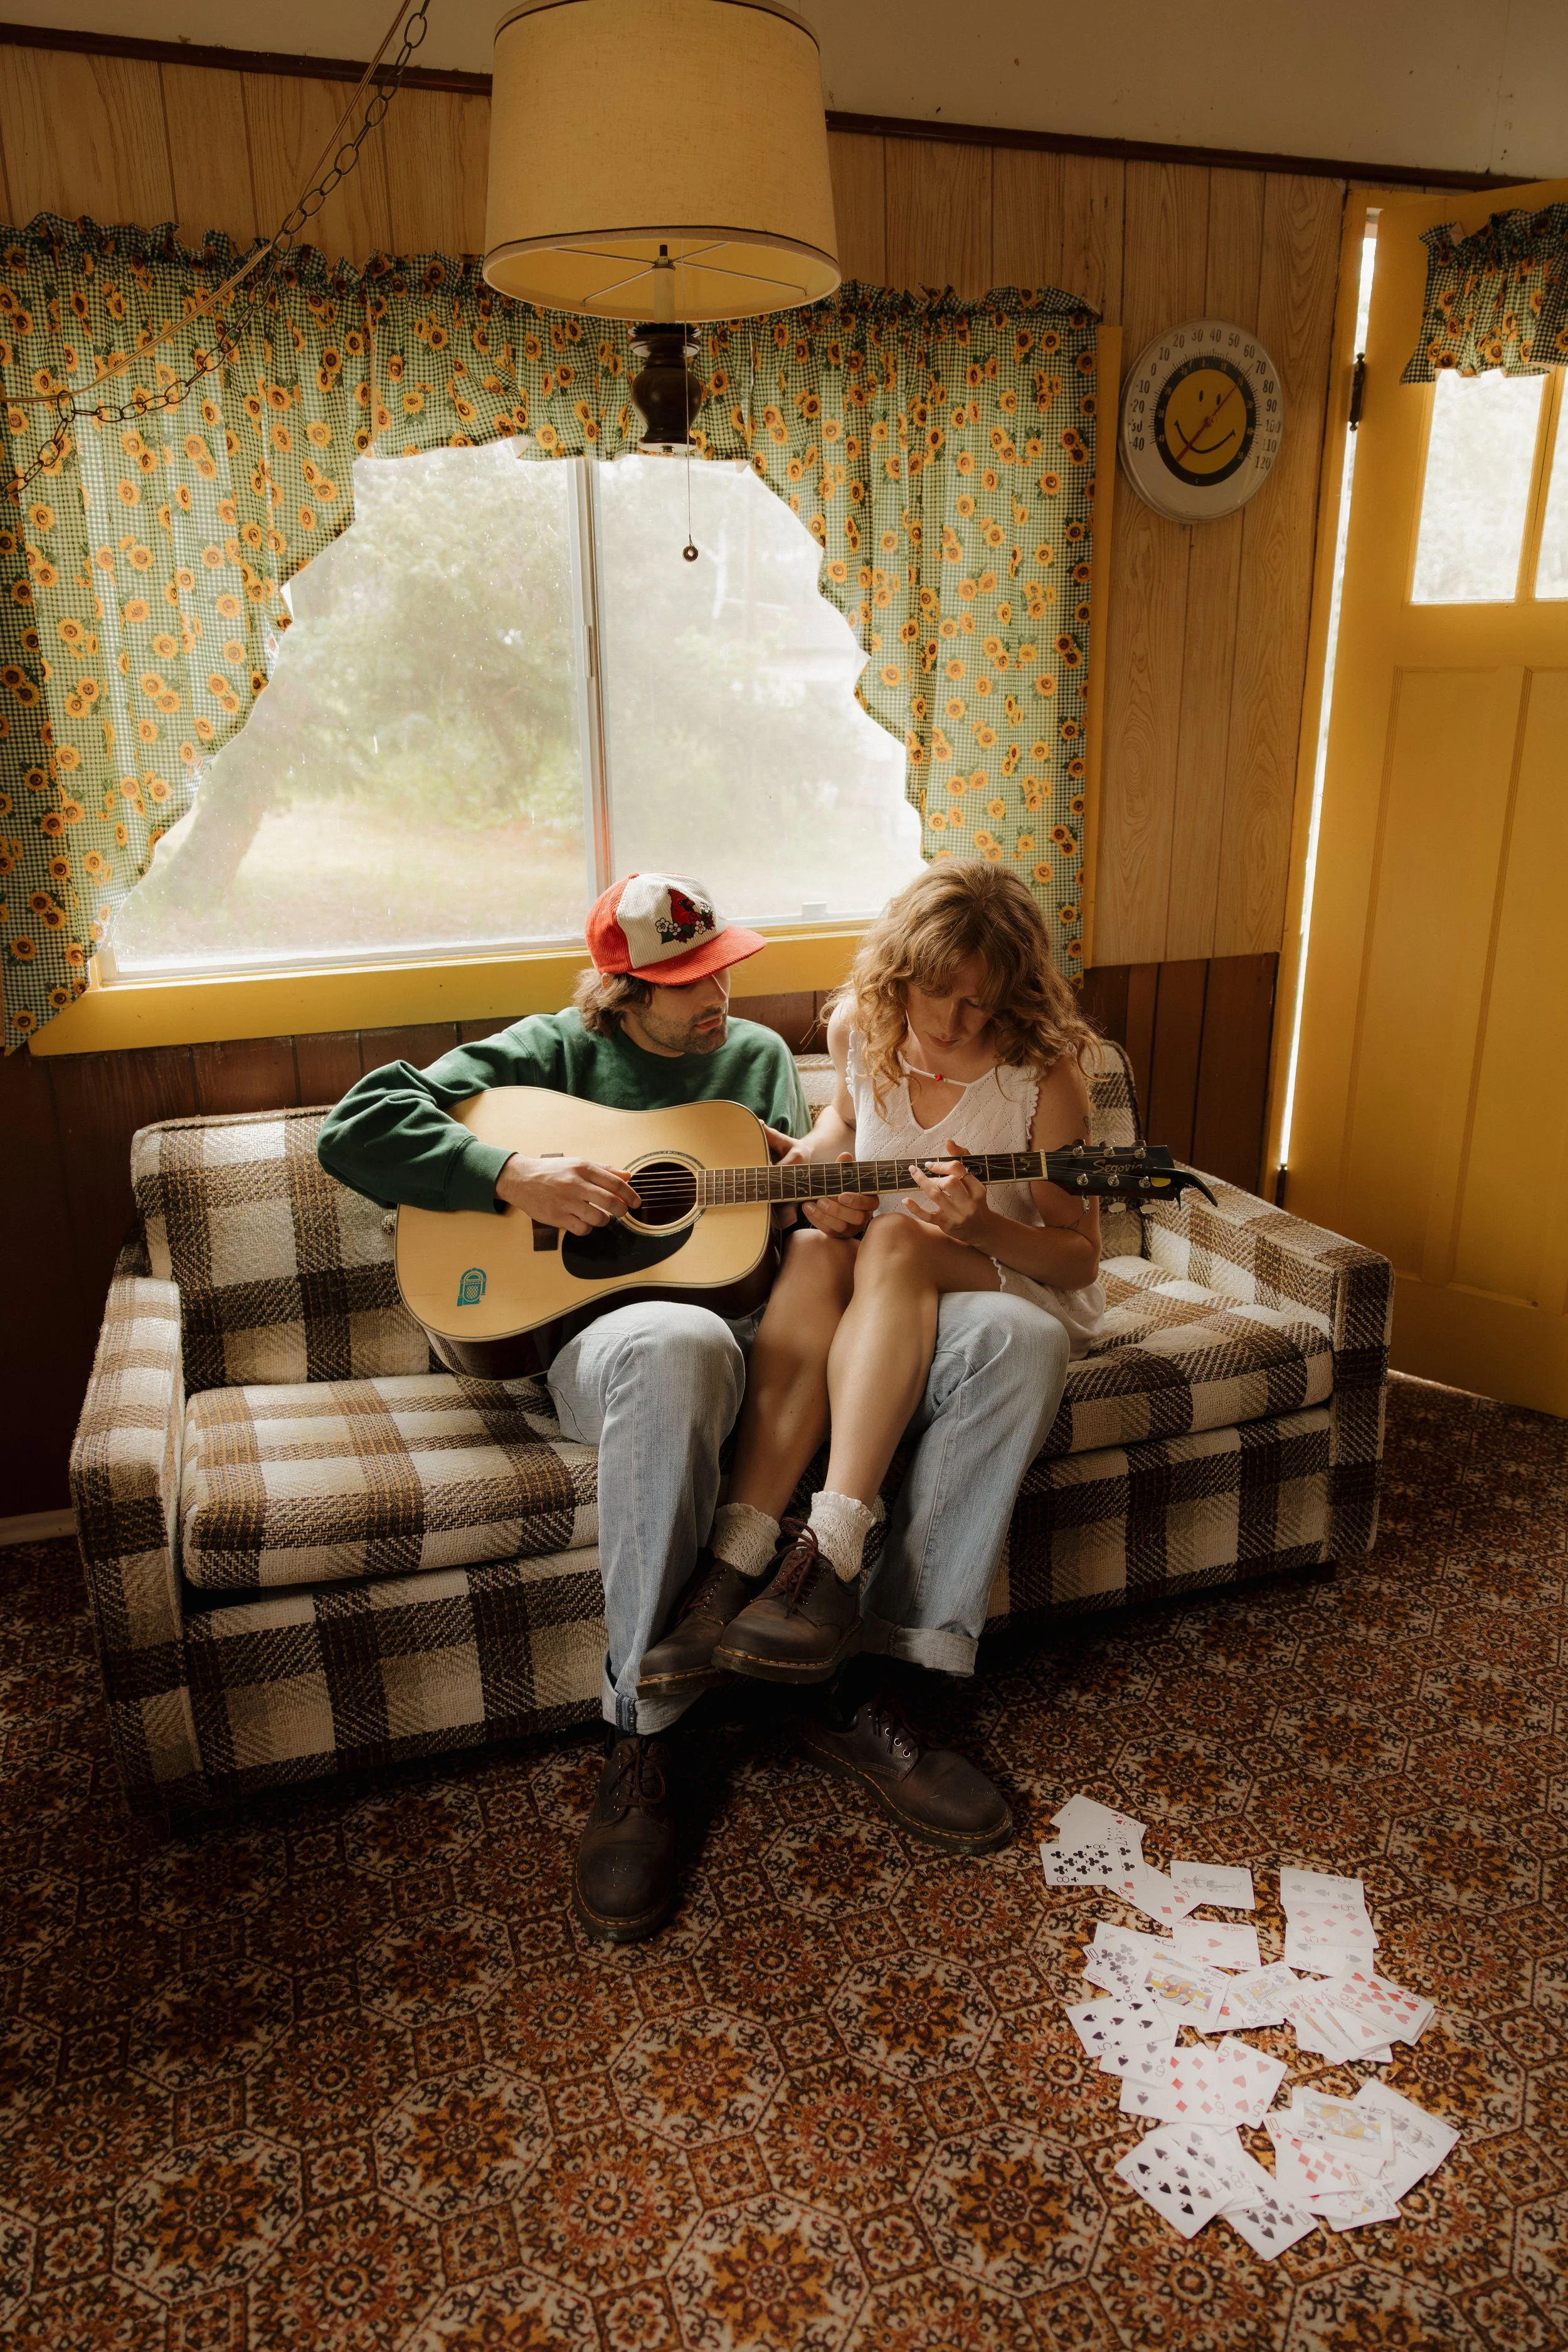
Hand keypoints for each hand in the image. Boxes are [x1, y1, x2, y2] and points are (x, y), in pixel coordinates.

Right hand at [494, 1152, 639, 1235]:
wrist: (521, 1179)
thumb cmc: (552, 1172)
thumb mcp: (577, 1164)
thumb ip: (604, 1170)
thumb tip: (628, 1176)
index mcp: (583, 1168)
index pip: (615, 1182)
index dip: (630, 1194)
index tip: (636, 1202)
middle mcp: (575, 1184)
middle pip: (611, 1202)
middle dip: (621, 1210)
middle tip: (621, 1212)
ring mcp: (566, 1202)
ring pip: (598, 1218)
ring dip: (603, 1220)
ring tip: (598, 1216)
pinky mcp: (557, 1217)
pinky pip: (582, 1229)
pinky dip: (586, 1228)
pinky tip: (582, 1222)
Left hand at [801, 1152, 877, 1236]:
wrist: (827, 1197)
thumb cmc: (839, 1185)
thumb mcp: (841, 1176)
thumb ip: (844, 1168)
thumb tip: (845, 1156)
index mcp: (869, 1200)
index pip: (870, 1203)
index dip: (857, 1200)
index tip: (842, 1195)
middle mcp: (863, 1216)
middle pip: (857, 1218)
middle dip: (838, 1210)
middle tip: (822, 1200)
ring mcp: (852, 1228)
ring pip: (842, 1227)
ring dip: (825, 1216)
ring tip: (811, 1203)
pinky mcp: (839, 1235)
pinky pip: (829, 1231)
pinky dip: (817, 1220)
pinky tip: (807, 1207)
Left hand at [904, 1134, 992, 1246]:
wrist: (981, 1229)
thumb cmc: (974, 1200)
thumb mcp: (974, 1181)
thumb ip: (963, 1159)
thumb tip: (948, 1141)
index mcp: (977, 1189)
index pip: (959, 1169)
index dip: (942, 1164)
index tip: (931, 1165)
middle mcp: (969, 1203)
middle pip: (950, 1182)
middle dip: (936, 1175)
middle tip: (929, 1174)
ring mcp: (957, 1215)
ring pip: (937, 1195)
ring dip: (923, 1183)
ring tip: (915, 1174)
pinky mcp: (946, 1225)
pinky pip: (928, 1216)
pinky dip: (915, 1208)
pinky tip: (906, 1200)